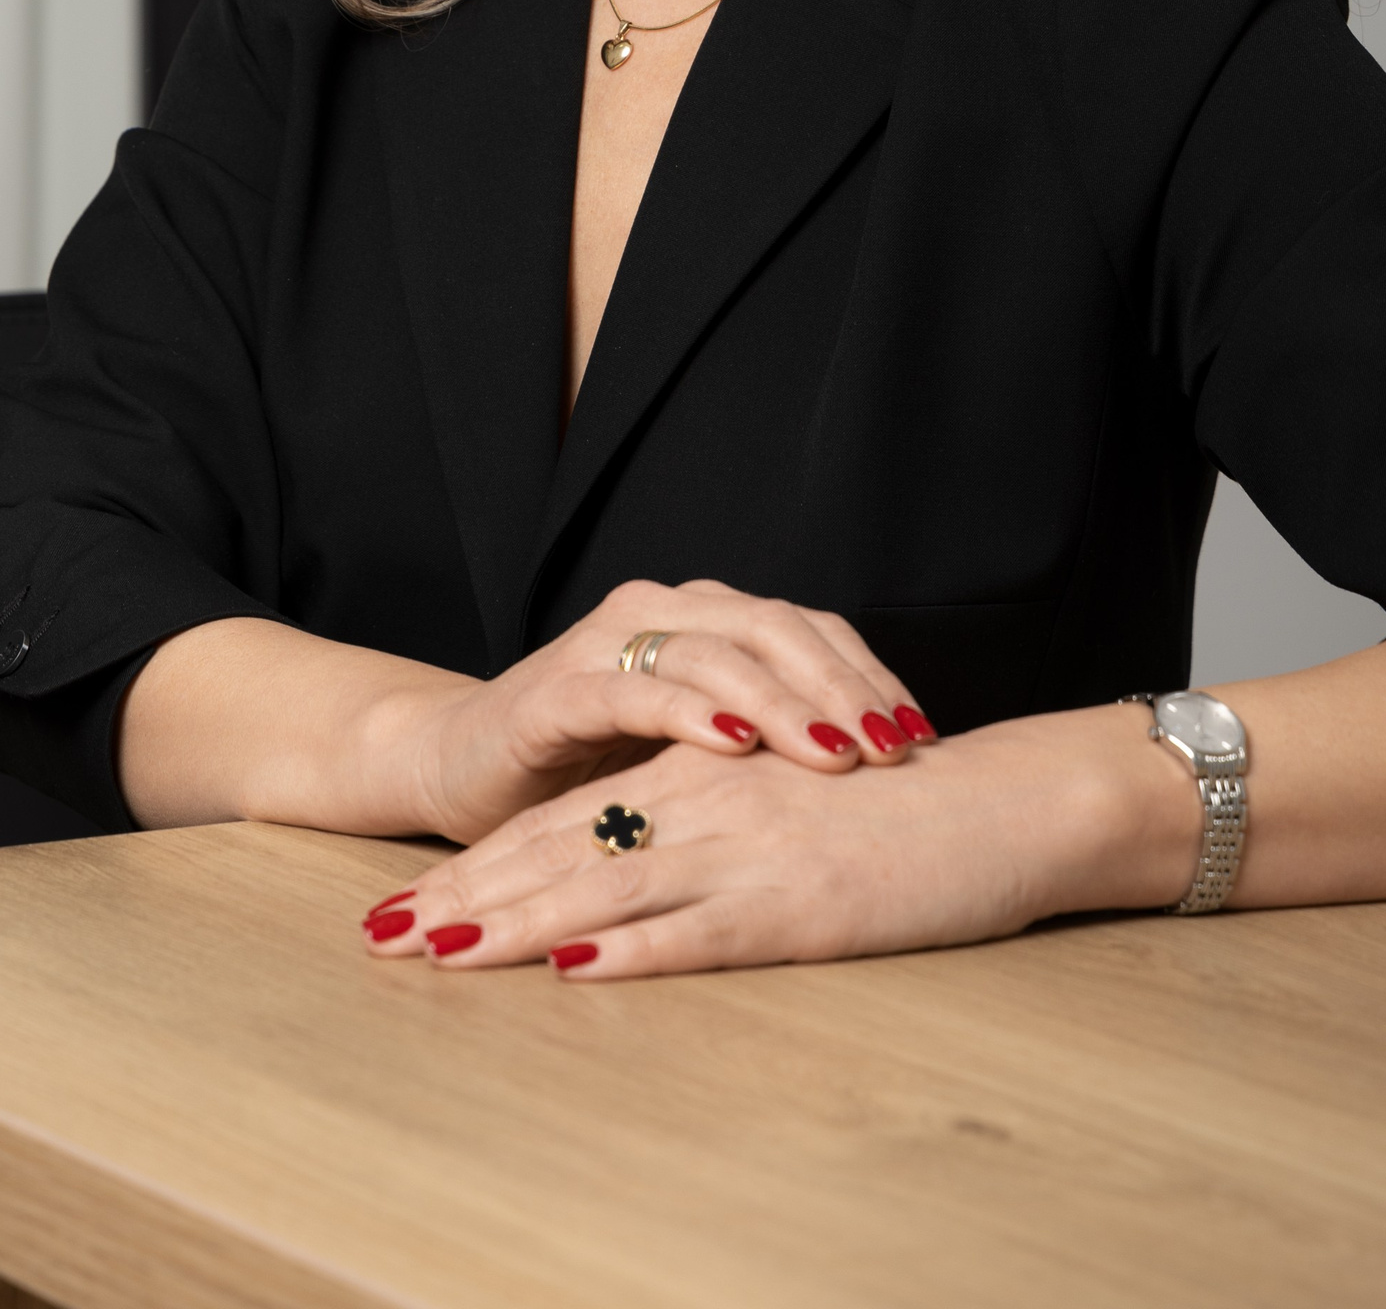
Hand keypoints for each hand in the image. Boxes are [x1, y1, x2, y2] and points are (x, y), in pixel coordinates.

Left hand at [364, 704, 1200, 973]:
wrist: (1003, 804)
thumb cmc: (897, 811)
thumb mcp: (781, 800)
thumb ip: (705, 819)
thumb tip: (622, 873)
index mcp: (702, 774)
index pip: (567, 820)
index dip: (484, 862)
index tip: (406, 906)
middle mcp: (709, 801)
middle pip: (563, 848)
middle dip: (468, 892)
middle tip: (381, 933)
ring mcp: (749, 850)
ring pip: (609, 883)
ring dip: (517, 920)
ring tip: (438, 952)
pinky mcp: (797, 901)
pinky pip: (701, 926)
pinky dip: (633, 949)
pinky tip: (574, 970)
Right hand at [397, 579, 936, 846]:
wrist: (462, 768)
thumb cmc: (592, 769)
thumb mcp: (699, 758)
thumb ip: (769, 744)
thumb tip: (883, 773)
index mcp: (706, 620)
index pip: (810, 631)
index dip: (869, 676)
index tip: (924, 734)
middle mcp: (661, 612)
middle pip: (776, 630)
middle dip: (842, 689)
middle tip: (897, 744)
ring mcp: (607, 642)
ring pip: (716, 653)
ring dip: (782, 701)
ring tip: (836, 748)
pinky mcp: (557, 688)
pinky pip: (632, 689)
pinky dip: (688, 710)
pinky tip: (733, 742)